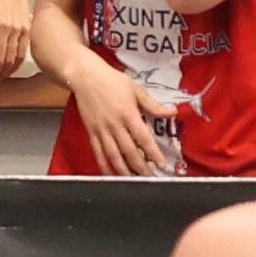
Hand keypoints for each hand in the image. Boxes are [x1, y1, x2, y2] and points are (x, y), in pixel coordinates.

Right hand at [64, 56, 180, 175]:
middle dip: (140, 166)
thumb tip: (171, 112)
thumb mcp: (135, 89)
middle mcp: (114, 124)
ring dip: (123, 170)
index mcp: (128, 114)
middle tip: (150, 177)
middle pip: (129, 151)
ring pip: (113, 154)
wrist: (84, 76)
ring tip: (133, 180)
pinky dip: (104, 164)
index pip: (143, 138)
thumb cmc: (110, 80)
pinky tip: (110, 173)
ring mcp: (101, 129)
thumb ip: (153, 105)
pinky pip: (98, 151)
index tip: (162, 164)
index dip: (153, 153)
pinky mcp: (91, 131)